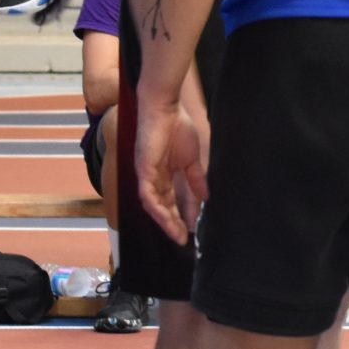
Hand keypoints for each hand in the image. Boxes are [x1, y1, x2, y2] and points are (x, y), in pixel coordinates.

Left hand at [134, 95, 205, 243]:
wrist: (166, 109)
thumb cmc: (178, 128)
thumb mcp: (192, 160)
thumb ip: (196, 180)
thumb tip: (205, 198)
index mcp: (163, 174)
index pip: (171, 200)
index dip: (181, 215)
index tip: (192, 230)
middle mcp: (153, 177)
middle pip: (162, 206)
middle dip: (172, 224)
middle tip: (183, 239)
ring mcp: (146, 175)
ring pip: (153, 205)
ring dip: (165, 221)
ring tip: (177, 233)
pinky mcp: (143, 170)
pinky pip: (147, 195)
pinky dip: (157, 208)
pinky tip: (167, 219)